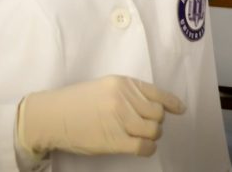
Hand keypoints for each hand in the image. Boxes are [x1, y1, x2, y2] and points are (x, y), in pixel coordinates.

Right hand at [17, 75, 185, 157]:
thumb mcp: (104, 87)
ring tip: (141, 136)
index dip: (171, 103)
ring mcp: (121, 120)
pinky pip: (144, 147)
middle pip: (157, 114)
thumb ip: (127, 93)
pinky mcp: (115, 140)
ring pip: (153, 130)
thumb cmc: (76, 102)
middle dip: (156, 121)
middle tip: (146, 125)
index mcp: (122, 83)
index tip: (180, 109)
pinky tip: (141, 147)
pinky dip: (147, 149)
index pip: (156, 93)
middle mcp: (124, 99)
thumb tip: (151, 105)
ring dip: (151, 135)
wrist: (52, 115)